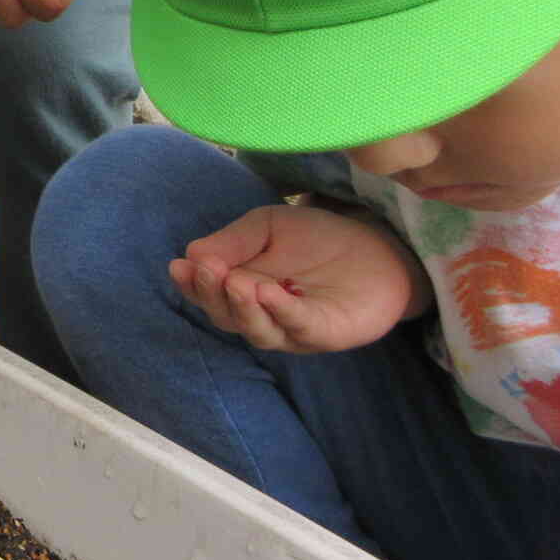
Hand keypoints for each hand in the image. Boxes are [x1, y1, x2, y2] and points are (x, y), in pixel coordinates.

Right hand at [171, 203, 429, 354]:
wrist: (379, 244)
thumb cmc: (318, 238)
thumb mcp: (268, 226)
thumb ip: (235, 240)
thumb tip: (193, 254)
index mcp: (242, 291)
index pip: (208, 295)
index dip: (191, 284)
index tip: (180, 265)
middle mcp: (263, 317)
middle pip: (227, 317)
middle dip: (212, 295)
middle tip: (208, 268)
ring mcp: (294, 330)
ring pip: (259, 332)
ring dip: (243, 309)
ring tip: (235, 282)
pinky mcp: (327, 332)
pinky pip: (300, 327)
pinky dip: (282, 312)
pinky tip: (268, 292)